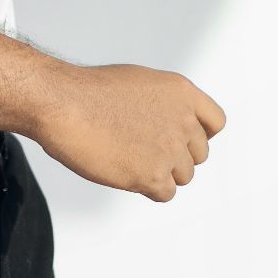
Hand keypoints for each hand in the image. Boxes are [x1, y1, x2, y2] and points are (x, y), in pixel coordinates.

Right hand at [31, 64, 226, 201]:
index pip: (215, 123)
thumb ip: (163, 104)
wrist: (63, 104)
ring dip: (161, 174)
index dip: (197, 135)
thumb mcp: (139, 83)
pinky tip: (126, 173)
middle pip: (198, 155)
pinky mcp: (154, 175)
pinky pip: (166, 194)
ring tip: (129, 160)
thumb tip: (165, 126)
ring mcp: (170, 149)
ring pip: (183, 176)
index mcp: (183, 93)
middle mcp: (184, 121)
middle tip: (144, 152)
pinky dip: (148, 189)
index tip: (180, 140)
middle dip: (175, 156)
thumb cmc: (88, 92)